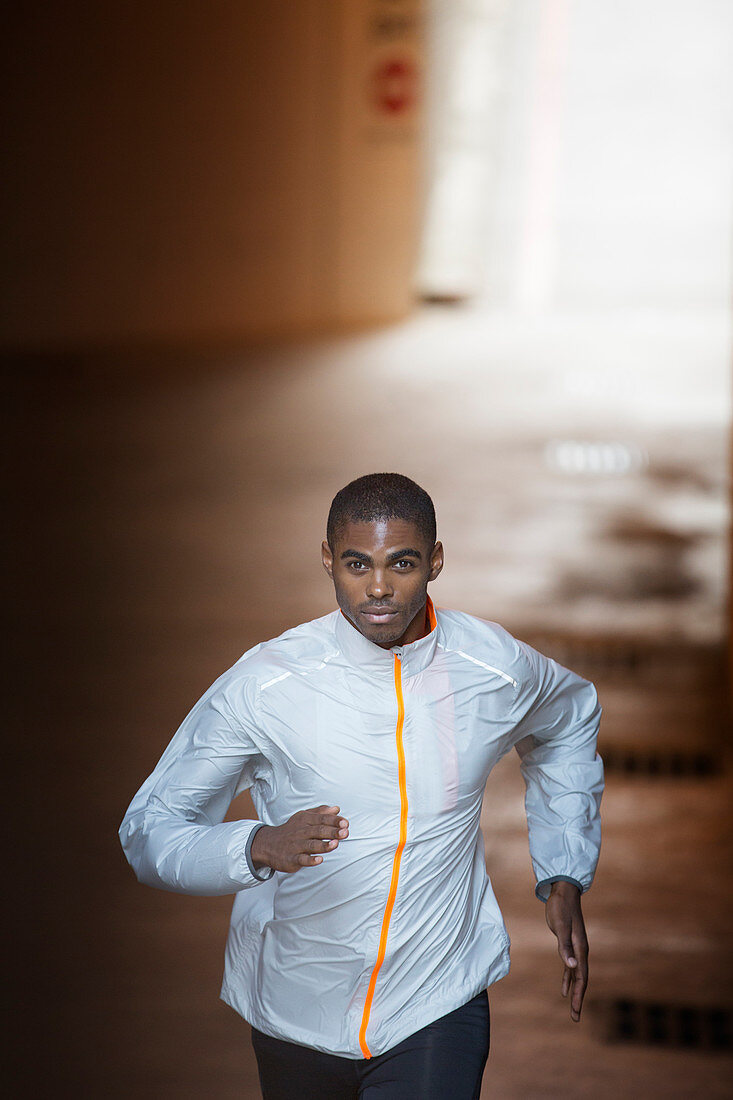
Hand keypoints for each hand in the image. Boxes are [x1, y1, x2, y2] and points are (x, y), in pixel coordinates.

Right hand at [250, 805, 348, 873]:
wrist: (268, 844)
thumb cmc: (292, 830)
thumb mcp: (304, 817)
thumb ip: (321, 813)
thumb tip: (337, 809)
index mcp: (305, 820)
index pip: (322, 819)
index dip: (334, 821)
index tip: (345, 823)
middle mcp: (301, 831)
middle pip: (318, 831)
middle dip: (332, 831)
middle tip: (345, 832)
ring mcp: (296, 845)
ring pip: (312, 845)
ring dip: (324, 845)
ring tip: (335, 844)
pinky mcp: (292, 859)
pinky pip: (302, 859)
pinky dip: (310, 860)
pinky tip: (319, 860)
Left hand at [544, 881, 588, 1021]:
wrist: (563, 892)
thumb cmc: (561, 908)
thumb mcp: (561, 927)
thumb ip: (565, 947)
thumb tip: (572, 966)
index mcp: (581, 949)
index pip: (581, 977)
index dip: (579, 995)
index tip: (575, 1011)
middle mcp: (581, 951)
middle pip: (581, 980)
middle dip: (578, 999)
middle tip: (575, 1018)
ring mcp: (576, 948)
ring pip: (576, 976)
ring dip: (574, 992)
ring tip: (572, 1009)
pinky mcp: (568, 944)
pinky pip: (570, 968)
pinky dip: (568, 979)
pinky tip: (564, 989)